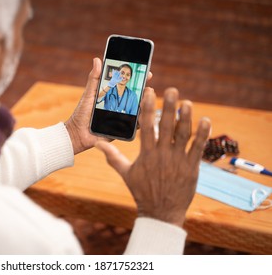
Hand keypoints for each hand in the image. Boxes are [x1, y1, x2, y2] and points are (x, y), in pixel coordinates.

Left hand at [66, 58, 152, 154]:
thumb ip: (94, 78)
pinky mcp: (122, 129)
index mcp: (112, 95)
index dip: (138, 78)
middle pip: (136, 96)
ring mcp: (122, 117)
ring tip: (147, 99)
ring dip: (145, 105)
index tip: (146, 71)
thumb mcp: (89, 94)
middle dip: (145, 91)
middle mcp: (119, 105)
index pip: (128, 84)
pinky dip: (140, 121)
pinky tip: (144, 116)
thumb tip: (97, 60)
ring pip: (138, 110)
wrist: (78, 134)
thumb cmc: (82, 113)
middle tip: (148, 87)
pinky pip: (134, 126)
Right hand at [96, 87, 210, 226]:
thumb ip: (112, 157)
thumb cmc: (142, 191)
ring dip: (186, 118)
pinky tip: (205, 120)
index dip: (148, 108)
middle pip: (167, 127)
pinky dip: (202, 134)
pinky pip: (198, 148)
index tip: (150, 92)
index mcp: (146, 154)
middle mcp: (162, 155)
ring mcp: (178, 161)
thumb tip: (97, 145)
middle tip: (172, 90)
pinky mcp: (191, 167)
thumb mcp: (125, 173)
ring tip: (188, 103)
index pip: (146, 127)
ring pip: (183, 135)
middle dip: (169, 107)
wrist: (160, 212)